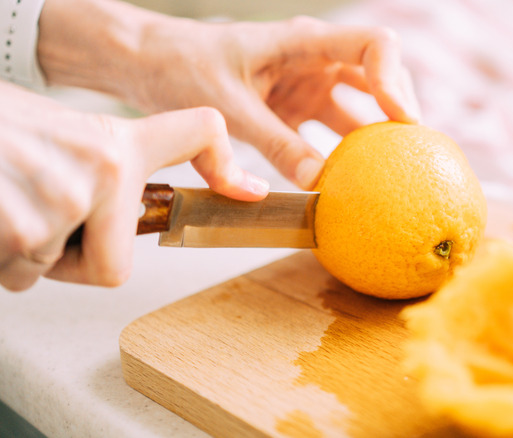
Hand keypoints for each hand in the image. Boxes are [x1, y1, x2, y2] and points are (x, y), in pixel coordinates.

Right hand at [0, 82, 266, 290]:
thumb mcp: (63, 133)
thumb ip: (107, 168)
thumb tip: (145, 209)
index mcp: (118, 142)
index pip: (199, 132)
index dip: (226, 163)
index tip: (249, 191)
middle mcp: (103, 168)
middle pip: (112, 267)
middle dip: (71, 261)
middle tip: (37, 219)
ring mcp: (63, 199)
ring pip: (52, 271)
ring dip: (22, 254)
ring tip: (3, 200)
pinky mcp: (20, 226)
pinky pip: (17, 277)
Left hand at [38, 1, 420, 188]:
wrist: (150, 65)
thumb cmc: (183, 68)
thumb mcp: (227, 108)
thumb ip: (274, 144)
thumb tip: (318, 184)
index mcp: (304, 42)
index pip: (374, 44)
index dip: (396, 79)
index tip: (400, 119)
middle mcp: (316, 60)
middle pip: (380, 76)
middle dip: (399, 110)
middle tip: (412, 154)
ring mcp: (309, 85)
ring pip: (362, 107)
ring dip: (378, 136)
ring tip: (397, 173)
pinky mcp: (297, 109)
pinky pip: (333, 131)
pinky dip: (347, 154)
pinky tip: (355, 183)